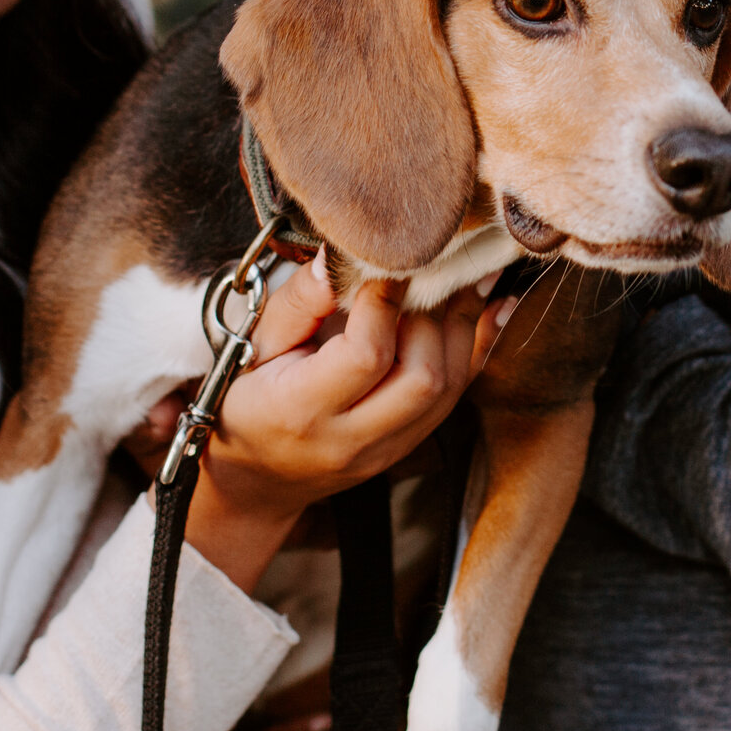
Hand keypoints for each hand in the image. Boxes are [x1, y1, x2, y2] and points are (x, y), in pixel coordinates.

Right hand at [174, 252, 511, 589]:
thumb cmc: (252, 399)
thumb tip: (337, 253)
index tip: (382, 263)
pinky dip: (472, 346)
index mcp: (301, 411)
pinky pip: (457, 397)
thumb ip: (297, 302)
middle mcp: (351, 440)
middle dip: (429, 315)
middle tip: (418, 275)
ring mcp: (387, 451)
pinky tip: (478, 307)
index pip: (366, 355)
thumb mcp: (254, 346)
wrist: (259, 477)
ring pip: (449, 388)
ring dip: (457, 327)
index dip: (383, 302)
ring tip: (447, 281)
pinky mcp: (410, 447)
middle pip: (423, 378)